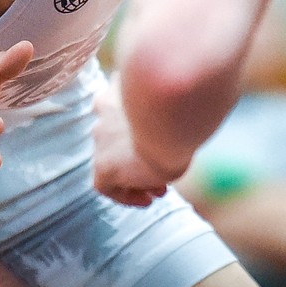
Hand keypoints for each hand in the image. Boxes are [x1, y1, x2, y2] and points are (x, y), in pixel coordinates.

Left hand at [91, 76, 178, 206]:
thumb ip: (164, 109)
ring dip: (133, 176)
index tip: (157, 139)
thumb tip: (180, 118)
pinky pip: (106, 185)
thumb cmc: (184, 106)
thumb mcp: (174, 102)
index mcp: (119, 86)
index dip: (136, 127)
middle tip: (159, 169)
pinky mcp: (102, 164)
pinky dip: (125, 194)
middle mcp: (105, 109)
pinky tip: (147, 200)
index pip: (118, 105)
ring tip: (158, 190)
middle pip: (115, 137)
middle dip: (135, 155)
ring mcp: (101, 136)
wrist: (174, 119)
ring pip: (111, 162)